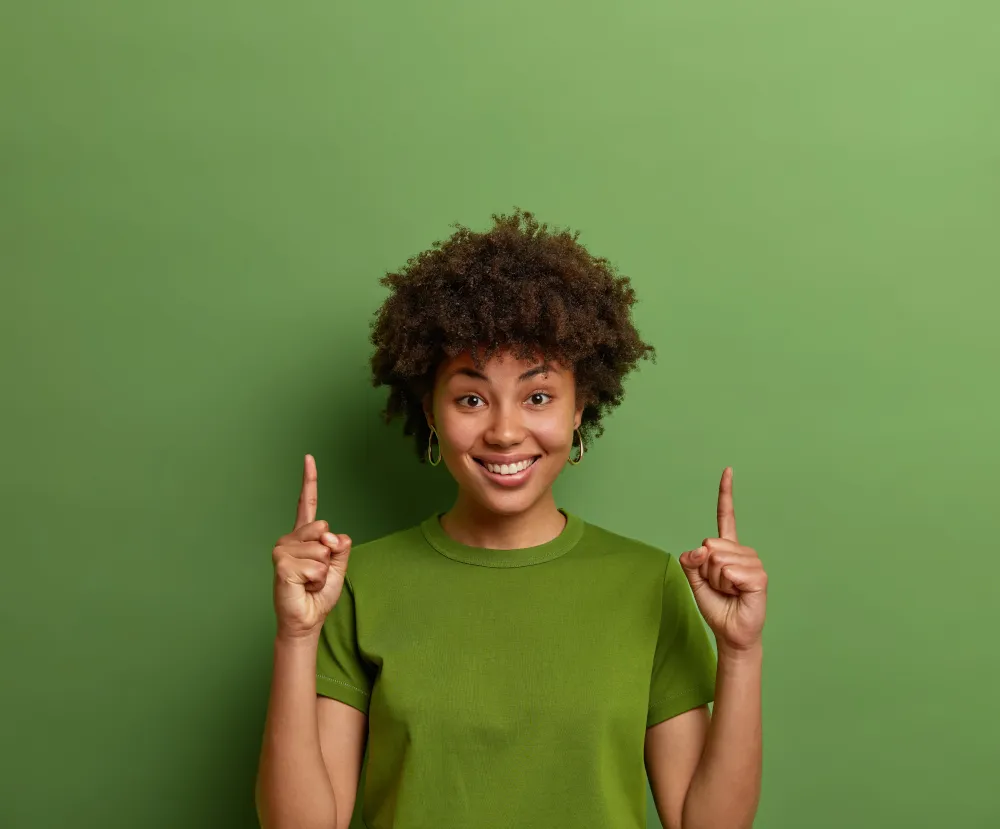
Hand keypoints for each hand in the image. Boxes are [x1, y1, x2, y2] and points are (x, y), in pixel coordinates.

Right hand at [271, 454, 351, 639]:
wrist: (307, 619)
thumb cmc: (319, 593)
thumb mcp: (338, 566)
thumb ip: (340, 547)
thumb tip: (331, 536)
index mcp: (305, 536)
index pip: (307, 503)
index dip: (309, 480)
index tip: (309, 458)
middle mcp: (290, 539)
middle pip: (323, 529)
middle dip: (329, 553)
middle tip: (317, 572)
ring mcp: (283, 550)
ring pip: (321, 550)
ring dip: (323, 571)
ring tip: (309, 581)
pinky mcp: (281, 565)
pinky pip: (315, 566)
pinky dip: (317, 579)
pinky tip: (303, 586)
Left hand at [678, 467, 766, 654]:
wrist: (730, 631)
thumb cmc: (716, 606)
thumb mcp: (694, 581)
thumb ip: (690, 561)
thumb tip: (700, 548)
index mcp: (726, 549)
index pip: (725, 516)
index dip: (726, 494)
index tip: (728, 470)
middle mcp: (741, 551)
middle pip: (709, 546)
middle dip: (705, 570)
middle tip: (718, 586)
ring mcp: (752, 562)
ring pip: (717, 560)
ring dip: (716, 580)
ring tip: (728, 591)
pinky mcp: (759, 576)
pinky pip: (730, 571)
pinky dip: (727, 585)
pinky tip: (738, 593)